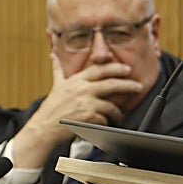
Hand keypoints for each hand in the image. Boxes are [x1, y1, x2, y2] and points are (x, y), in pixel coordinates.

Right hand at [11, 54, 142, 167]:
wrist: (44, 127)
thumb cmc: (51, 108)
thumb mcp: (56, 85)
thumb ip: (58, 70)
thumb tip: (53, 56)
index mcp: (77, 80)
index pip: (100, 70)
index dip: (115, 68)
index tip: (126, 69)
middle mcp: (83, 90)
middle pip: (112, 84)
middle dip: (128, 85)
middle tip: (138, 86)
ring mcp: (86, 103)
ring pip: (111, 106)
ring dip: (118, 112)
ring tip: (120, 115)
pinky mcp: (88, 117)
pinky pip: (105, 119)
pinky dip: (107, 122)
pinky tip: (106, 123)